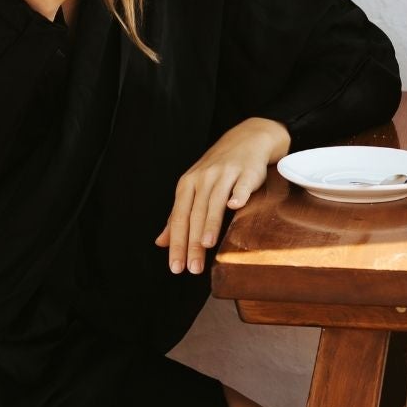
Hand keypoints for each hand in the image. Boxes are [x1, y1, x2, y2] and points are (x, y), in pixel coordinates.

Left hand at [154, 117, 290, 274]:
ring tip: (207, 245)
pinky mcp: (247, 171)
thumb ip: (177, 216)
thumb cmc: (217, 169)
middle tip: (192, 268)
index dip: (176, 243)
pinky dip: (239, 194)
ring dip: (211, 222)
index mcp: (187, 185)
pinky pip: (242, 184)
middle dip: (193, 243)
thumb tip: (160, 242)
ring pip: (215, 201)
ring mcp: (225, 174)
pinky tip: (236, 206)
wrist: (246, 139)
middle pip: (195, 214)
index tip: (176, 267)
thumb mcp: (193, 189)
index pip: (178, 218)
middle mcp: (203, 179)